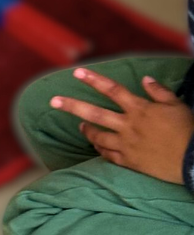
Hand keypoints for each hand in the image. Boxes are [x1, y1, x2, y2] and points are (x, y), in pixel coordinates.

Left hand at [50, 66, 193, 183]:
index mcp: (139, 108)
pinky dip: (101, 151)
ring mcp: (127, 145)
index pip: (112, 90)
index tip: (76, 72)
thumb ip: (159, 91)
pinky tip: (96, 148)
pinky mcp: (131, 162)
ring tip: (80, 125)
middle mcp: (128, 125)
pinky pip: (109, 156)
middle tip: (53, 101)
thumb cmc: (188, 130)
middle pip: (95, 113)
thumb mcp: (176, 104)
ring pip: (98, 137)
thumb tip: (145, 79)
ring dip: (86, 130)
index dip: (93, 80)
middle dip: (72, 105)